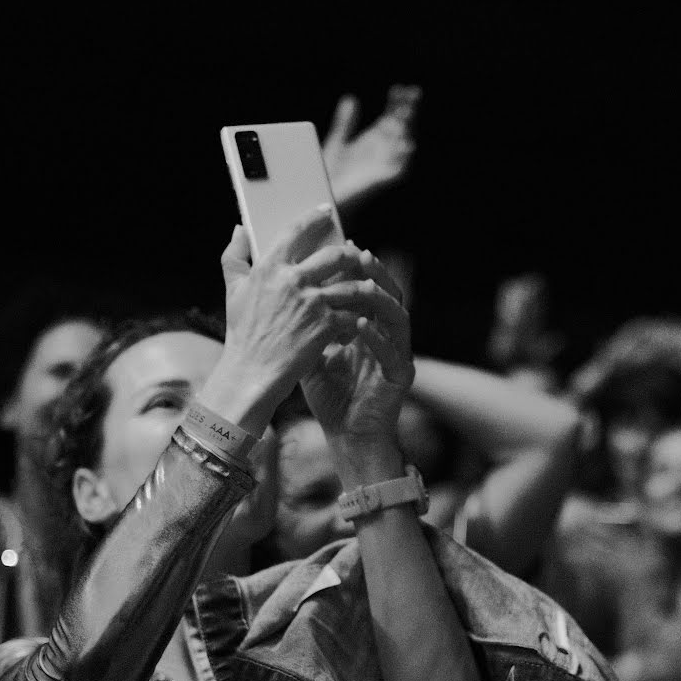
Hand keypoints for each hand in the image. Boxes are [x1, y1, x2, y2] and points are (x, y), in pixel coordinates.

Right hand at [210, 207, 387, 428]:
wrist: (252, 372)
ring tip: (367, 289)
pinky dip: (359, 318)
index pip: (296, 231)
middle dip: (351, 254)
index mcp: (269, 267)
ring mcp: (312, 303)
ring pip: (352, 284)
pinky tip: (359, 321)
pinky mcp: (326, 325)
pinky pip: (353, 314)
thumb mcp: (234, 291)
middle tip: (357, 255)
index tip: (326, 211)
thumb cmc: (243, 333)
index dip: (314, 218)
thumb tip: (239, 229)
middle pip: (335, 255)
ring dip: (363, 286)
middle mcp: (292, 280)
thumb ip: (234, 256)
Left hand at [299, 253, 414, 474]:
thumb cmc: (332, 396)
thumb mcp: (311, 352)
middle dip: (373, 272)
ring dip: (380, 299)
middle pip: (388, 293)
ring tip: (362, 284)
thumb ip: (304, 323)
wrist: (347, 436)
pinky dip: (377, 337)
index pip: (367, 287)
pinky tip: (360, 325)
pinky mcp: (401, 376)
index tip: (340, 244)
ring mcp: (398, 355)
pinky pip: (393, 352)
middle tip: (356, 253)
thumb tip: (279, 293)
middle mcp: (388, 336)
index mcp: (370, 328)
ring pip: (397, 316)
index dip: (357, 266)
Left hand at [323, 85, 420, 211]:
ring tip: (408, 113)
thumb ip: (346, 122)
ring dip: (407, 129)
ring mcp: (382, 165)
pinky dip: (404, 159)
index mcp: (373, 141)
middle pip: (400, 127)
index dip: (397, 103)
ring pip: (402, 144)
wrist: (324, 199)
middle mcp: (381, 152)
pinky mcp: (379, 181)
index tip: (399, 89)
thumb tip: (351, 98)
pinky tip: (406, 145)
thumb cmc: (331, 175)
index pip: (391, 118)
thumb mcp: (338, 142)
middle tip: (412, 94)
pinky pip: (398, 170)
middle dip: (407, 111)